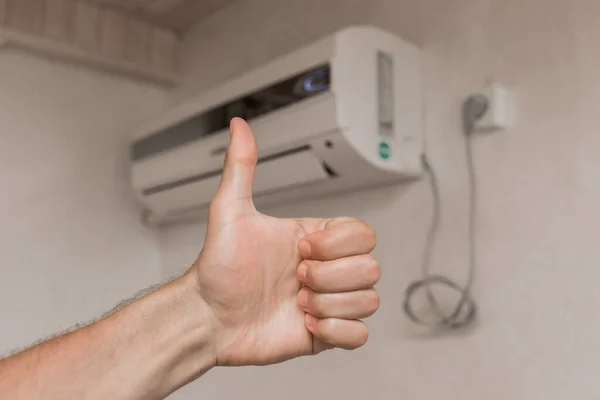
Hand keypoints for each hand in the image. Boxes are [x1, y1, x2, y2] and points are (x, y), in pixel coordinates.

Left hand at [189, 118, 380, 365]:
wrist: (207, 318)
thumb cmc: (217, 268)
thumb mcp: (229, 212)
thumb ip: (241, 167)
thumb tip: (239, 125)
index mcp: (316, 238)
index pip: (363, 233)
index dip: (335, 244)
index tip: (299, 249)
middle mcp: (327, 269)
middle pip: (370, 268)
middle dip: (328, 277)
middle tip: (293, 279)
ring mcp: (329, 301)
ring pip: (369, 300)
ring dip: (328, 304)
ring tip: (295, 303)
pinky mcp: (327, 334)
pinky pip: (361, 335)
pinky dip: (335, 331)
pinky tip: (305, 323)